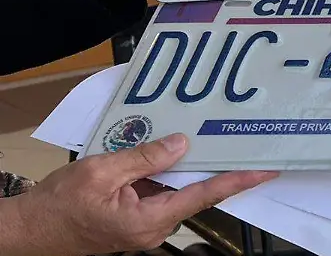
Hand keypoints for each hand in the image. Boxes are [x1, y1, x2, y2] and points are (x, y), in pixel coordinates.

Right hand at [2, 133, 275, 255]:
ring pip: (176, 190)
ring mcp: (143, 226)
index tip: (266, 170)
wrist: (27, 231)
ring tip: (207, 138)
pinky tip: (169, 150)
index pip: (205, 196)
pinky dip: (165, 173)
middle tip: (242, 142)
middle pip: (194, 192)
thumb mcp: (101, 172)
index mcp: (149, 221)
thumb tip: (182, 144)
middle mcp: (153, 228)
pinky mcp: (133, 219)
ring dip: (187, 166)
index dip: (238, 181)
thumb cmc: (57, 206)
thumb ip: (144, 158)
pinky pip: (158, 193)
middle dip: (216, 167)